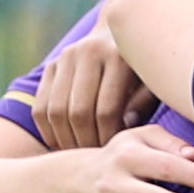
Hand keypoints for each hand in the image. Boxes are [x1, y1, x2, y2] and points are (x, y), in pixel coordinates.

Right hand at [23, 5, 137, 149]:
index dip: (108, 138)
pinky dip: (48, 130)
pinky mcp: (53, 64)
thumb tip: (125, 126)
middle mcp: (89, 52)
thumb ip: (142, 105)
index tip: (113, 154)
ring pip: (56, 110)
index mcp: (118, 57)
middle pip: (78, 112)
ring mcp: (67, 57)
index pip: (106, 110)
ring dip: (65, 139)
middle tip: (93, 160)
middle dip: (85, 142)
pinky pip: (42, 105)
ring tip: (77, 155)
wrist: (120, 32)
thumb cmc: (143, 68)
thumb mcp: (152, 83)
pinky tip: (60, 143)